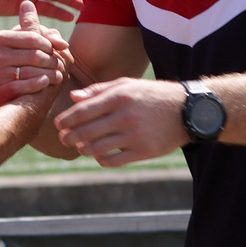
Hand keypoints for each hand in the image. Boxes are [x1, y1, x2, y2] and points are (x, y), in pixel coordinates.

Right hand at [0, 1, 68, 108]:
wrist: (15, 101)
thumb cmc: (26, 67)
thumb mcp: (30, 46)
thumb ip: (33, 27)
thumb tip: (28, 3)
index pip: (33, 37)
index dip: (51, 43)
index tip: (61, 48)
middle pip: (35, 54)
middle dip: (52, 61)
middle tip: (60, 66)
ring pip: (32, 70)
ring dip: (50, 74)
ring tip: (58, 75)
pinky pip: (24, 85)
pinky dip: (39, 84)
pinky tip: (46, 83)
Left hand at [53, 78, 188, 166]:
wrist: (187, 110)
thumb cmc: (152, 95)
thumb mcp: (128, 85)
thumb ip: (99, 91)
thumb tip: (73, 98)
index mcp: (119, 96)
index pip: (83, 110)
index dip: (66, 119)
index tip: (58, 124)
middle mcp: (125, 116)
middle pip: (86, 132)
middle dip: (69, 137)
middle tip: (64, 139)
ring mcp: (134, 135)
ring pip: (97, 148)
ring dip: (84, 149)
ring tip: (81, 147)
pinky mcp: (143, 151)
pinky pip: (114, 161)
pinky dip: (102, 160)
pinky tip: (100, 156)